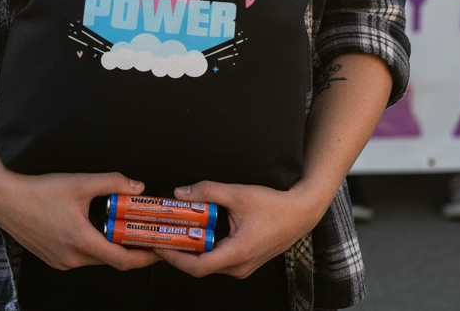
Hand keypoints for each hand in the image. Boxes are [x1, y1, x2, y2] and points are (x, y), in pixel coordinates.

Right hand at [0, 170, 159, 272]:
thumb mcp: (79, 182)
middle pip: (111, 260)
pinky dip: (95, 247)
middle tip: (145, 234)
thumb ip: (112, 182)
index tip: (159, 249)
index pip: (122, 260)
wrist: (6, 200)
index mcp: (80, 241)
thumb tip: (137, 186)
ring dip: (111, 247)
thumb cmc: (39, 191)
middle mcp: (72, 258)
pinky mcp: (54, 259)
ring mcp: (62, 262)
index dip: (144, 257)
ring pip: (96, 258)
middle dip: (131, 249)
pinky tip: (97, 229)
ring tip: (124, 228)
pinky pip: (82, 257)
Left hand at [152, 179, 323, 279]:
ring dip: (191, 251)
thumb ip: (208, 192)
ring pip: (209, 264)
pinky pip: (219, 260)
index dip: (174, 258)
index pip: (197, 266)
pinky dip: (204, 250)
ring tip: (174, 233)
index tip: (159, 245)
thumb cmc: (274, 206)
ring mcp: (243, 267)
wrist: (300, 214)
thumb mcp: (238, 194)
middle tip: (161, 236)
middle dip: (178, 253)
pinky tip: (196, 235)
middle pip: (200, 267)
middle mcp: (239, 267)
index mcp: (237, 253)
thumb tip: (181, 193)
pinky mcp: (245, 262)